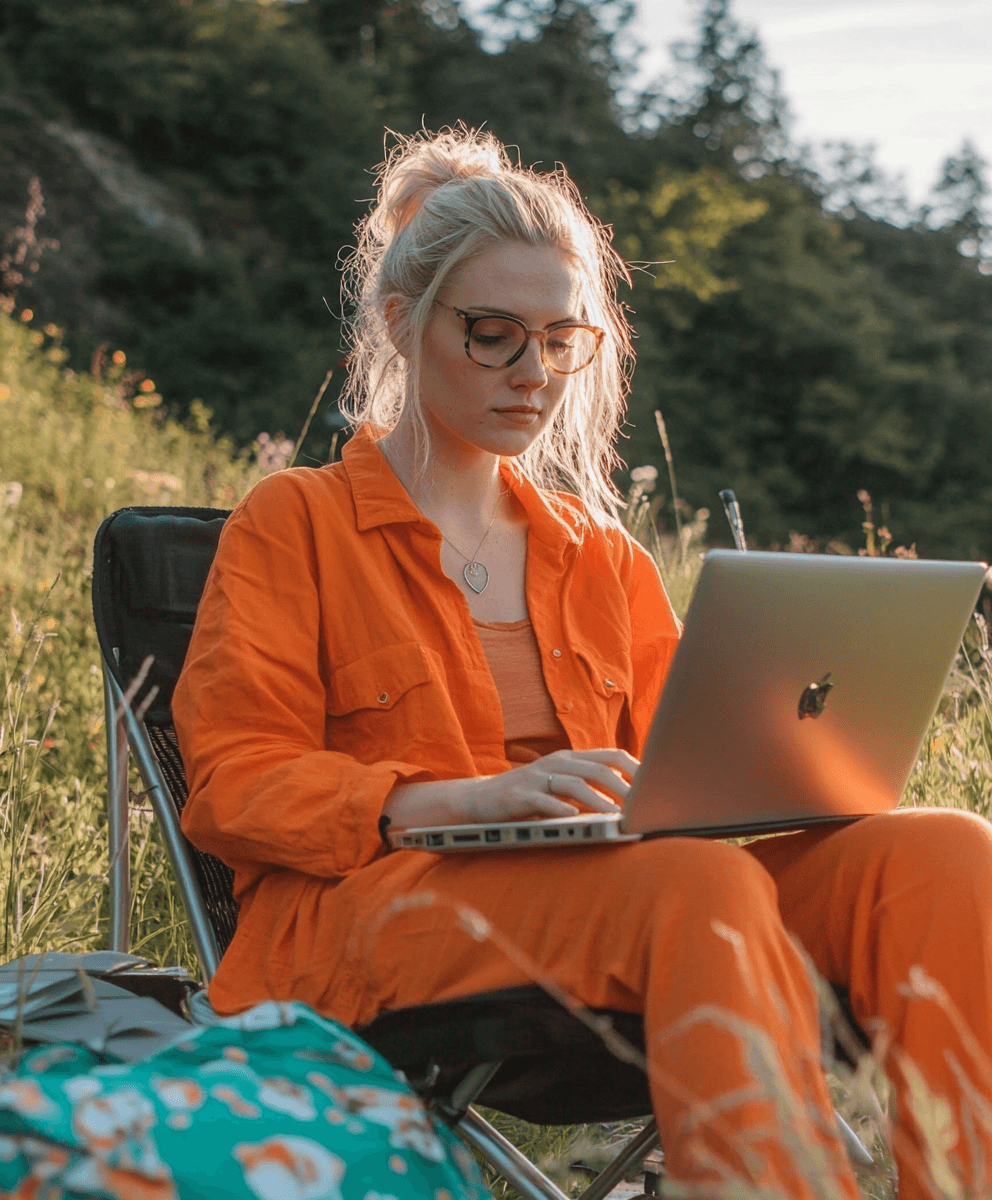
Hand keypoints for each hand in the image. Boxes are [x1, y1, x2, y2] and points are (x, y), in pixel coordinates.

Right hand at [383, 748, 638, 829]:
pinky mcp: (518, 796)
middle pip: (596, 768)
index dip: (634, 768)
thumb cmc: (528, 797)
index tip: (655, 784)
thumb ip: (587, 786)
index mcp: (570, 759)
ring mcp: (536, 778)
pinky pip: (542, 801)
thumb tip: (629, 799)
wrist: (479, 801)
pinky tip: (574, 818)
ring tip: (614, 812)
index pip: (609, 755)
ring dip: (596, 798)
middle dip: (622, 785)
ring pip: (572, 783)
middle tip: (641, 804)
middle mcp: (555, 763)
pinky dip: (559, 809)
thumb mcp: (559, 787)